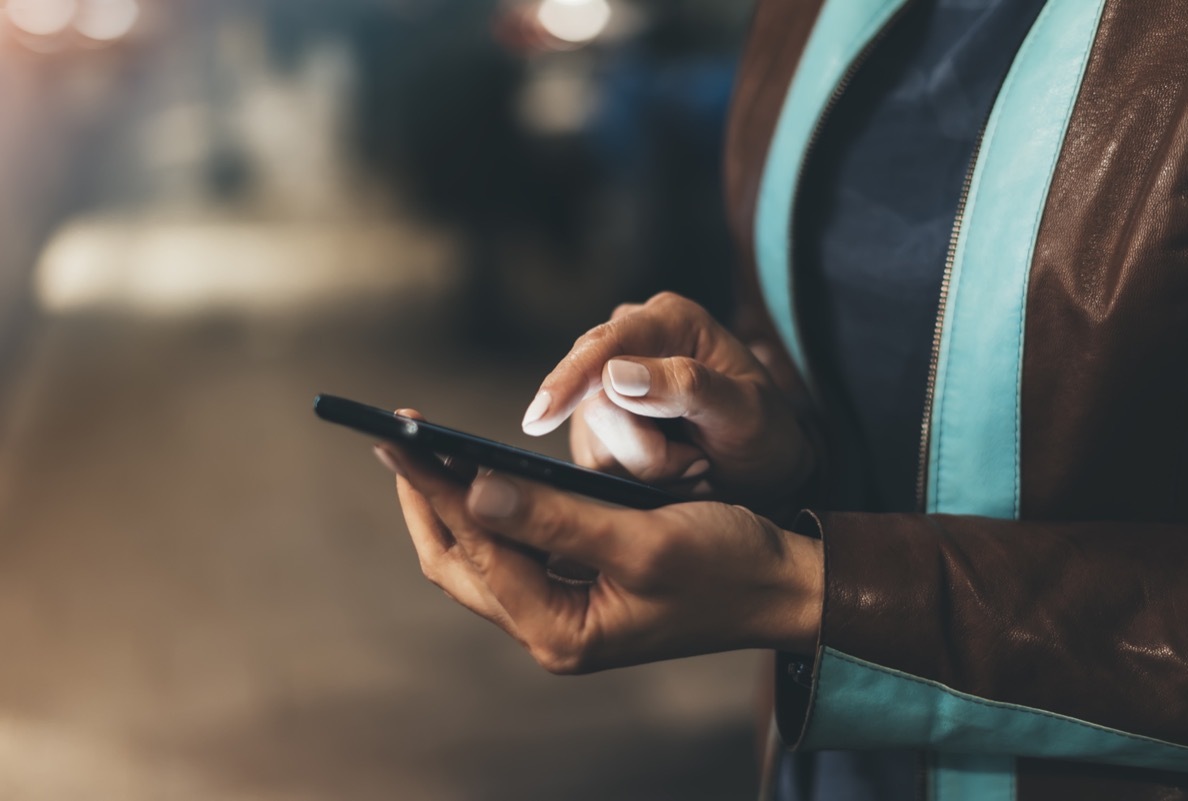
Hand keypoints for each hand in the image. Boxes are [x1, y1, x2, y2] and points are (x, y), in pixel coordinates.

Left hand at [375, 432, 822, 672]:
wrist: (784, 586)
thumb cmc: (728, 565)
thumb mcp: (645, 539)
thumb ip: (559, 519)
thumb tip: (473, 490)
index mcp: (561, 632)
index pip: (477, 549)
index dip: (434, 487)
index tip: (399, 436)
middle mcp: (551, 629)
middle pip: (459, 563)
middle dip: (426, 499)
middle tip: (398, 437)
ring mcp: (561, 611)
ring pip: (480, 556)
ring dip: (453, 501)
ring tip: (426, 447)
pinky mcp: (576, 588)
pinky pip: (513, 548)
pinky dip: (493, 508)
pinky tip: (482, 470)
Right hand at [520, 292, 813, 513]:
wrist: (762, 467)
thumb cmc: (763, 433)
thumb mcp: (744, 411)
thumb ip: (686, 387)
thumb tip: (615, 374)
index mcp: (669, 319)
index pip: (605, 345)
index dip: (569, 380)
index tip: (540, 418)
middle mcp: (630, 340)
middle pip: (595, 402)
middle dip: (644, 448)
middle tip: (699, 463)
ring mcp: (607, 384)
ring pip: (594, 439)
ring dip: (646, 467)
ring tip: (693, 464)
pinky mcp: (597, 425)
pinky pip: (595, 462)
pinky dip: (637, 478)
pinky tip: (673, 469)